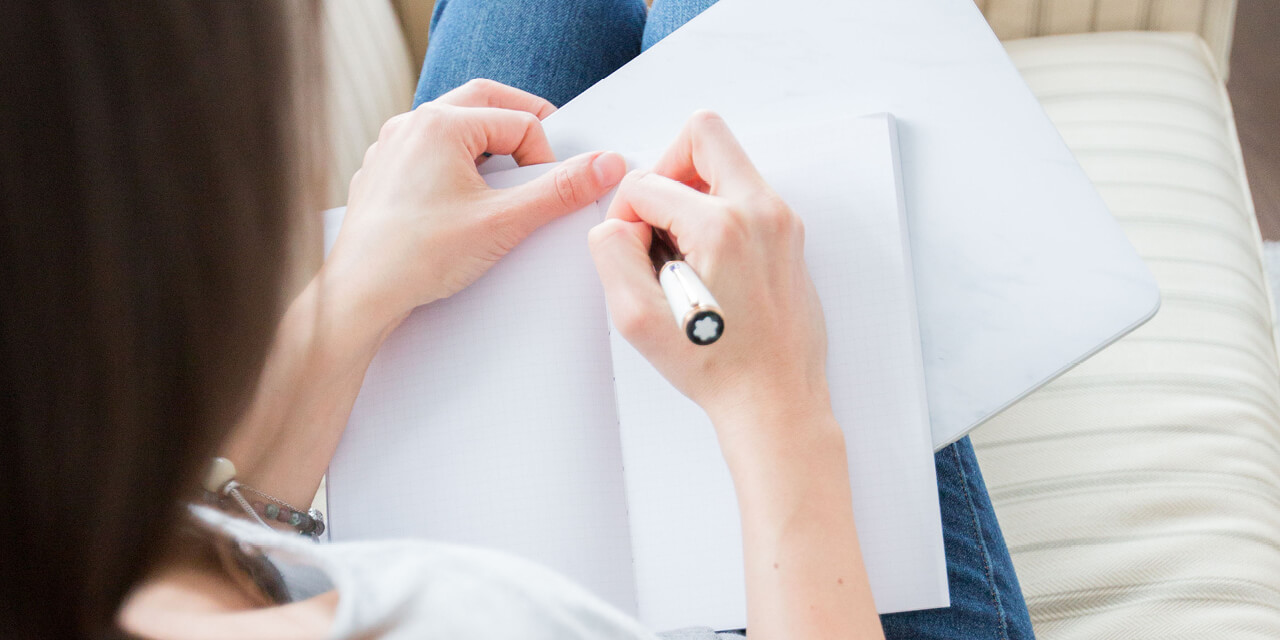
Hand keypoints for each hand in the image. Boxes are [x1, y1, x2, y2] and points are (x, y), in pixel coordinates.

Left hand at [326, 79, 625, 329]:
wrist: (359, 295)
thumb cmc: (417, 257)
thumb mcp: (504, 222)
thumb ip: (559, 191)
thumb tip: (605, 165)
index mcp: (440, 124)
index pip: (519, 121)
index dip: (545, 156)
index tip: (548, 191)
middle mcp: (410, 125)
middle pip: (483, 102)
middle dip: (520, 125)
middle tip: (544, 154)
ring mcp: (390, 148)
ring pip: (452, 127)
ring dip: (486, 145)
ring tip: (503, 182)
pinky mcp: (381, 174)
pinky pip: (427, 152)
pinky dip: (455, 165)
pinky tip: (463, 202)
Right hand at [588, 111, 830, 444]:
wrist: (774, 401)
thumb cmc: (718, 367)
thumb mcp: (637, 319)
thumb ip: (611, 252)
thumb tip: (618, 223)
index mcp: (722, 226)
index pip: (647, 183)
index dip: (623, 213)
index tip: (632, 250)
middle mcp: (761, 211)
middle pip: (703, 133)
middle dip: (665, 167)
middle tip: (656, 216)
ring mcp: (782, 221)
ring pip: (726, 162)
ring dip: (691, 191)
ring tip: (680, 248)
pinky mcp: (789, 236)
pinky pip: (745, 194)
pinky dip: (716, 212)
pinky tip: (705, 262)